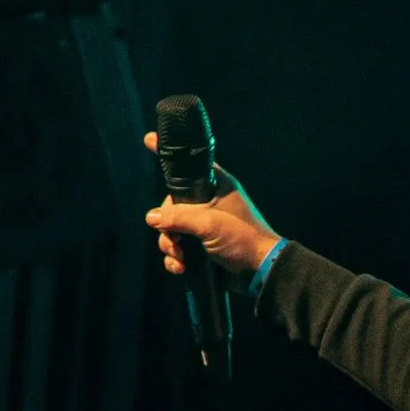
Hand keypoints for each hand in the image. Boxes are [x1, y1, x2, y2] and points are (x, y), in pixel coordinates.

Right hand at [144, 134, 282, 283]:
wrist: (260, 270)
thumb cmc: (241, 237)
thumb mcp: (208, 223)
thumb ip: (178, 217)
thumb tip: (152, 217)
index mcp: (216, 185)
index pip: (188, 164)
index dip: (168, 155)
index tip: (149, 140)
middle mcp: (209, 200)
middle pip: (172, 204)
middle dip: (167, 225)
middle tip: (174, 240)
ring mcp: (205, 222)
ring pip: (173, 227)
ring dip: (170, 245)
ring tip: (179, 258)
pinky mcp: (203, 243)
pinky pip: (180, 246)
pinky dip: (176, 258)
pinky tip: (180, 267)